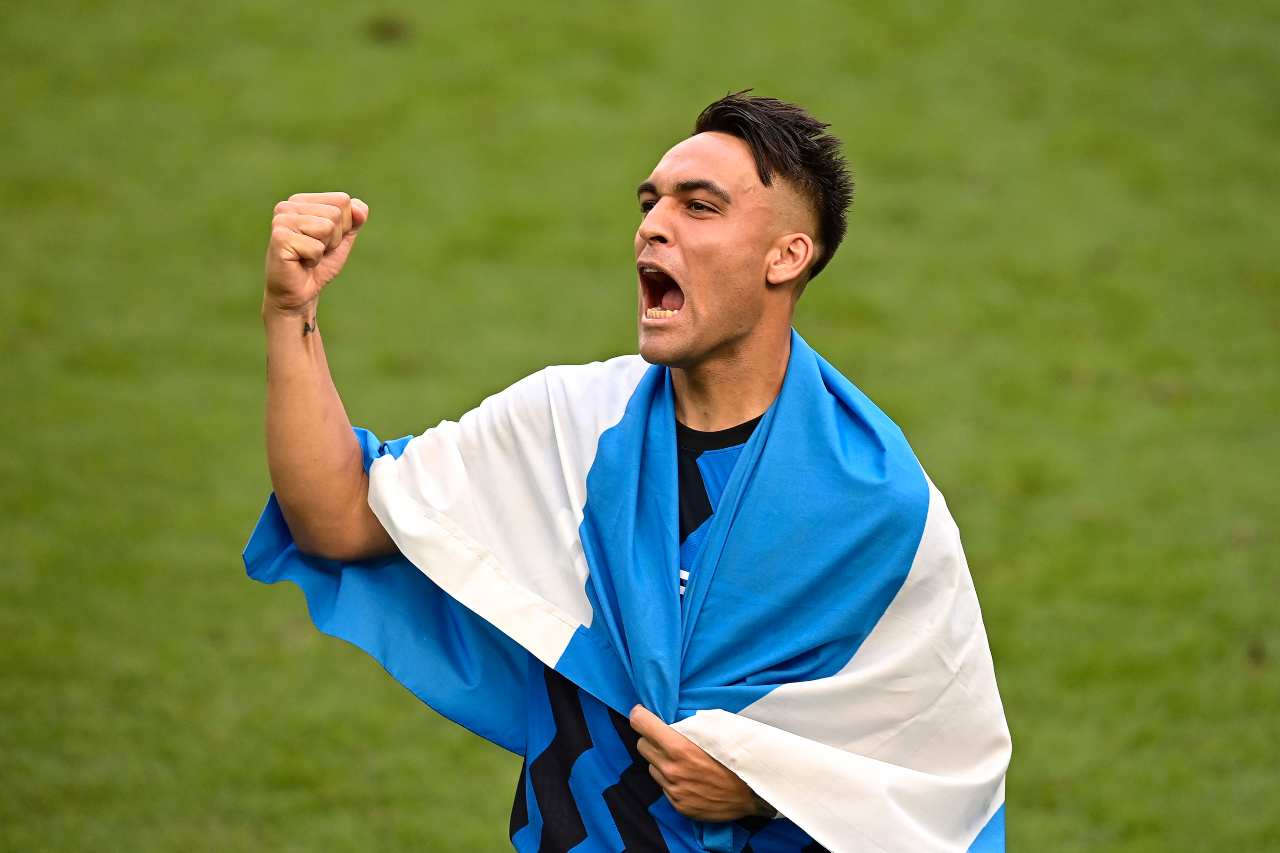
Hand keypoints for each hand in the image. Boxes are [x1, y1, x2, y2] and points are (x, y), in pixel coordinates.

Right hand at [265, 192, 368, 314]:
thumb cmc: (319, 264)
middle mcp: (287, 206)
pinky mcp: (279, 238)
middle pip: (336, 213)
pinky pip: (316, 246)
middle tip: (316, 250)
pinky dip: (314, 260)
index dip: (344, 226)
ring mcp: (281, 221)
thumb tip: (360, 208)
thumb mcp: (342, 238)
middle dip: (334, 238)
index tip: (326, 240)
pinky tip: (300, 262)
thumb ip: (354, 219)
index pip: (342, 200)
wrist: (299, 293)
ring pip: (327, 227)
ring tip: (308, 255)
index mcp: (302, 201)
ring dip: (324, 248)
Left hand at [629, 705, 774, 821]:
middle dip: (651, 739)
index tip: (640, 714)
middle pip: (642, 745)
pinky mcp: (678, 805)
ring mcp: (673, 789)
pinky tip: (689, 778)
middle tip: (666, 738)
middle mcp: (671, 769)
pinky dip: (671, 780)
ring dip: (661, 761)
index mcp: (679, 747)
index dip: (639, 716)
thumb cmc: (736, 755)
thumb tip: (668, 718)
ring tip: (682, 761)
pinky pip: (664, 787)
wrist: (753, 792)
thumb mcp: (715, 730)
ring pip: (651, 767)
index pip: (641, 724)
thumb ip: (687, 725)